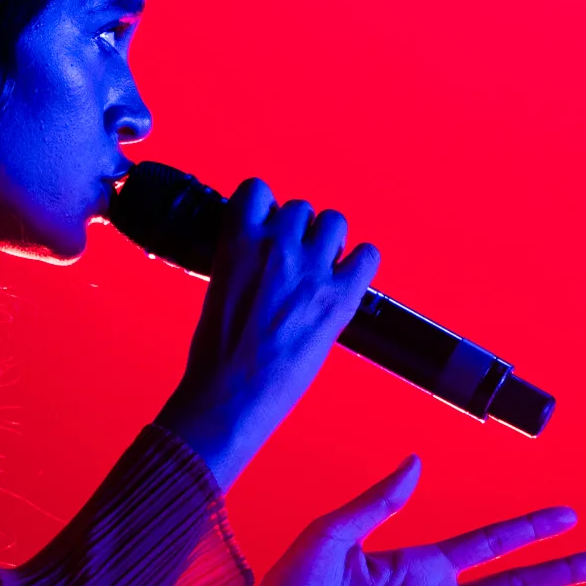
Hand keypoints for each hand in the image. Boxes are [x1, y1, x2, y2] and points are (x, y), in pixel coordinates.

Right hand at [156, 179, 377, 490]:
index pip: (257, 190)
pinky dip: (361, 263)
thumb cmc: (216, 353)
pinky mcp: (339, 299)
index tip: (267, 225)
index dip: (266, 207)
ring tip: (321, 268)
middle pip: (301, 208)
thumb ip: (241, 261)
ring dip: (329, 241)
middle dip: (300, 231)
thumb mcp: (216, 289)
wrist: (230, 395)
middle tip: (295, 261)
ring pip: (335, 222)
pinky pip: (368, 255)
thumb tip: (257, 256)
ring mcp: (311, 271)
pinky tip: (347, 279)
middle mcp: (277, 246)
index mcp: (237, 241)